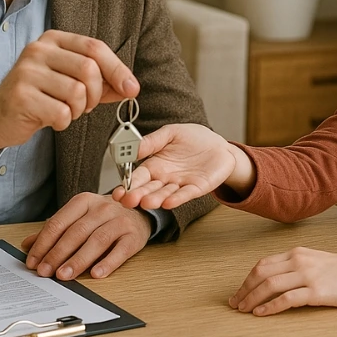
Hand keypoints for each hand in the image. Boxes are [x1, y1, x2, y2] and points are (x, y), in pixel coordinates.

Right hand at [0, 31, 138, 161]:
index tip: (131, 89)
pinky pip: (61, 112)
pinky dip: (63, 122)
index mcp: (53, 40)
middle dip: (96, 94)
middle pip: (88, 69)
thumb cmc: (38, 97)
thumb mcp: (68, 82)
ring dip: (78, 110)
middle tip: (87, 106)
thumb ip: (100, 82)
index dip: (118, 69)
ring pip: (76, 92)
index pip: (95, 47)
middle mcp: (37, 50)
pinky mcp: (20, 96)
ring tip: (66, 111)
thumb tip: (130, 87)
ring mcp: (26, 72)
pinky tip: (52, 120)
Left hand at [20, 192, 150, 279]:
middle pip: (76, 232)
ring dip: (78, 260)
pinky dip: (108, 263)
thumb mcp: (78, 218)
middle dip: (58, 254)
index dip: (44, 243)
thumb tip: (28, 245)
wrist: (138, 212)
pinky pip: (120, 250)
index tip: (33, 261)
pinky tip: (96, 274)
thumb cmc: (103, 217)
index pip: (59, 222)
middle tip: (45, 272)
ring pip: (97, 241)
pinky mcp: (134, 236)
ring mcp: (119, 221)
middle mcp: (102, 208)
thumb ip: (55, 230)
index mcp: (84, 201)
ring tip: (64, 275)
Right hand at [112, 124, 248, 210]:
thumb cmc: (192, 139)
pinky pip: (186, 194)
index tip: (118, 192)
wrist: (218, 145)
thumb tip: (132, 148)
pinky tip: (168, 203)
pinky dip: (177, 198)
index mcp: (154, 166)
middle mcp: (164, 179)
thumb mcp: (169, 134)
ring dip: (155, 199)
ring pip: (165, 194)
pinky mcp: (197, 188)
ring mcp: (180, 185)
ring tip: (145, 202)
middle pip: (148, 189)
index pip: (137, 177)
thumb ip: (151, 141)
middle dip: (137, 195)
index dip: (127, 184)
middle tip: (127, 200)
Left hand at [228, 249, 336, 315]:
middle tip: (235, 303)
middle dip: (244, 289)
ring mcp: (308, 275)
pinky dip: (270, 306)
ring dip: (252, 298)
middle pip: (261, 273)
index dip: (247, 279)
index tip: (239, 292)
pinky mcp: (317, 291)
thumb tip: (274, 280)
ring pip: (270, 285)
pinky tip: (261, 313)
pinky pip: (287, 299)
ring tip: (244, 310)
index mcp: (297, 253)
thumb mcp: (315, 261)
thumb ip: (295, 266)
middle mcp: (299, 261)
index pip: (263, 264)